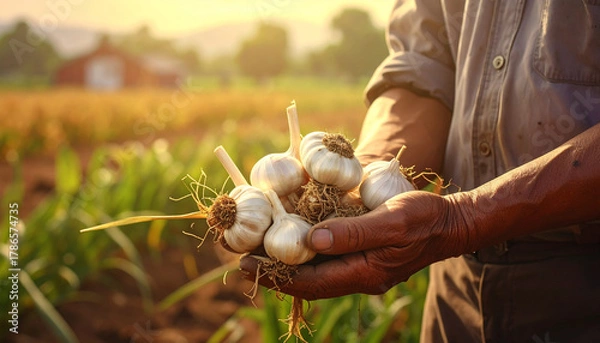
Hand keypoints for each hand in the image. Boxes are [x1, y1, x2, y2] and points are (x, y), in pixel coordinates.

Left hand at [239, 190, 472, 299]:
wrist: (450, 224)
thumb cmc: (424, 219)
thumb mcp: (392, 221)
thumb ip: (354, 232)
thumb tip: (312, 240)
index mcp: (363, 273)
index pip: (309, 281)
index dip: (275, 274)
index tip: (244, 264)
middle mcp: (357, 276)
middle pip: (306, 280)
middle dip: (272, 272)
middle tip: (239, 260)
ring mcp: (360, 268)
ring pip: (314, 272)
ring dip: (285, 263)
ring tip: (255, 251)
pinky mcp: (362, 256)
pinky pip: (327, 260)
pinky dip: (305, 252)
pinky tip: (290, 239)